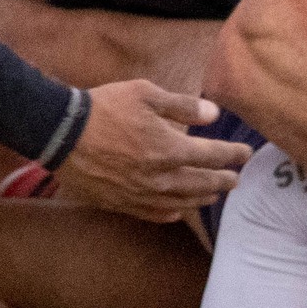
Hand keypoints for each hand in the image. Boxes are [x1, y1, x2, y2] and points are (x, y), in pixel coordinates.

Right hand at [55, 79, 251, 221]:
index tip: (246, 154)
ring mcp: (141, 194)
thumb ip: (183, 105)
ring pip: (182, 203)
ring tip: (214, 195)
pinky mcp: (122, 203)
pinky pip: (154, 214)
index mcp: (169, 148)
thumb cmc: (103, 108)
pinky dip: (172, 214)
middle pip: (202, 183)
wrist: (60, 132)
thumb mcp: (145, 93)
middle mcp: (160, 177)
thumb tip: (214, 114)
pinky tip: (179, 212)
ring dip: (202, 198)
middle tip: (236, 179)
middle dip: (223, 180)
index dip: (233, 155)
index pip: (212, 156)